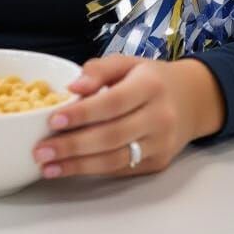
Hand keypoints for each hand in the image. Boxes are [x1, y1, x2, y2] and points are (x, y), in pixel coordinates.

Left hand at [32, 56, 224, 179]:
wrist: (192, 100)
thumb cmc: (151, 78)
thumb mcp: (127, 62)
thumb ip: (99, 70)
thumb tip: (73, 86)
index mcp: (150, 86)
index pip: (113, 103)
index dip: (82, 113)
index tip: (53, 120)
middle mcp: (159, 118)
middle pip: (112, 136)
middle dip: (73, 146)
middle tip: (40, 150)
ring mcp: (161, 144)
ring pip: (115, 159)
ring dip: (78, 165)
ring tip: (48, 166)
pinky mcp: (158, 163)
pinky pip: (122, 169)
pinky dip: (92, 171)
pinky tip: (68, 168)